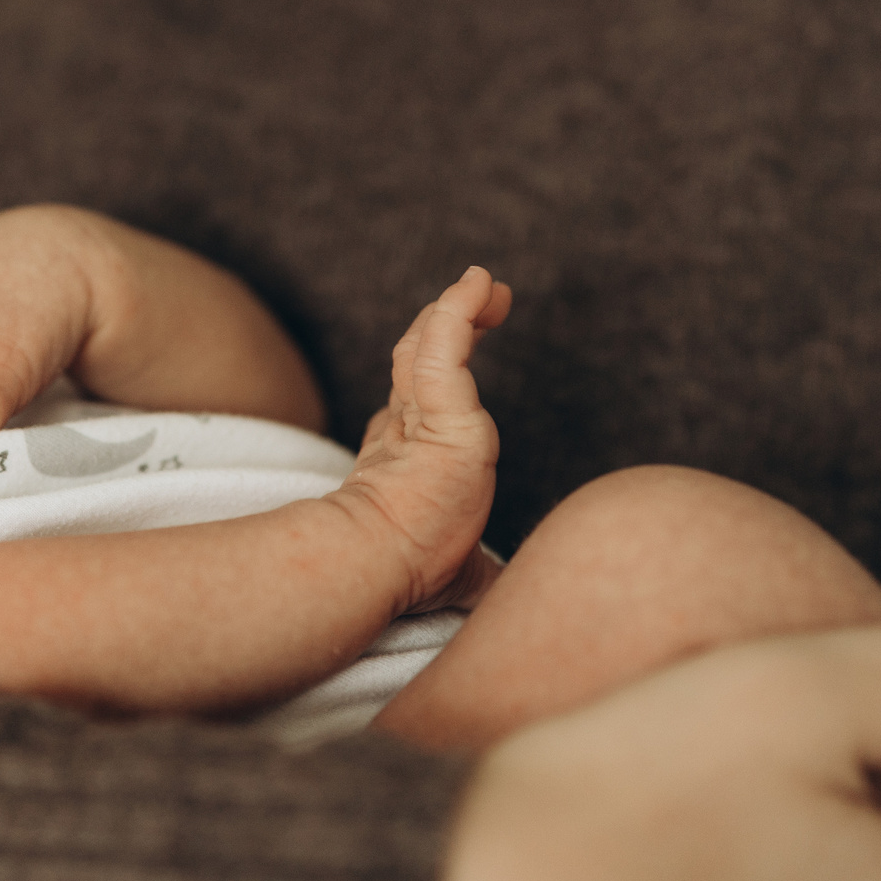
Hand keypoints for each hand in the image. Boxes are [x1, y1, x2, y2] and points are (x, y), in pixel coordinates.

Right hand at [333, 266, 511, 611]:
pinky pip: (446, 347)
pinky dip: (460, 311)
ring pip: (432, 344)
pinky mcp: (439, 411)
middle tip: (486, 293)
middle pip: (424, 356)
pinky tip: (480, 285)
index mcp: (405, 453)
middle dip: (454, 321)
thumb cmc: (405, 572)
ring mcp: (419, 416)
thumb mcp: (456, 568)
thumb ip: (480, 574)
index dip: (442, 361)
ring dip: (461, 308)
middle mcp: (406, 427)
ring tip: (488, 283)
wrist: (373, 566)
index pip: (421, 393)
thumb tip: (507, 596)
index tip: (467, 337)